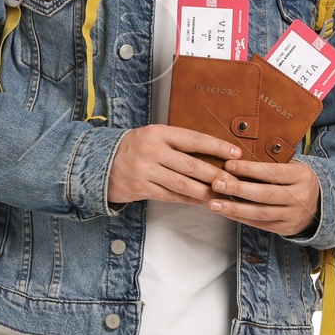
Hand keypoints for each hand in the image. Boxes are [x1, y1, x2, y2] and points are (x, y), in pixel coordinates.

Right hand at [108, 125, 238, 206]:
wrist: (99, 162)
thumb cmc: (135, 148)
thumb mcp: (154, 136)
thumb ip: (178, 142)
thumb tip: (213, 153)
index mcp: (159, 133)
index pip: (194, 139)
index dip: (217, 147)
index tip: (236, 153)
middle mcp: (152, 150)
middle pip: (191, 165)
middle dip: (216, 175)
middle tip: (234, 182)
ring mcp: (146, 170)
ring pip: (183, 184)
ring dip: (205, 192)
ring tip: (221, 195)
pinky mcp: (141, 188)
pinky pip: (171, 196)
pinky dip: (189, 200)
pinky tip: (201, 201)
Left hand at [206, 155, 320, 237]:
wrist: (321, 204)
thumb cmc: (297, 180)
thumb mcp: (293, 166)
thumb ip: (272, 164)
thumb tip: (238, 159)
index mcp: (302, 177)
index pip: (273, 173)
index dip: (250, 169)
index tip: (228, 164)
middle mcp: (300, 197)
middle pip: (265, 194)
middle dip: (238, 189)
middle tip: (216, 183)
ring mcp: (293, 216)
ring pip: (260, 213)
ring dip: (234, 208)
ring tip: (213, 203)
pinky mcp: (286, 229)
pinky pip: (260, 224)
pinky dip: (240, 218)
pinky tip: (225, 212)